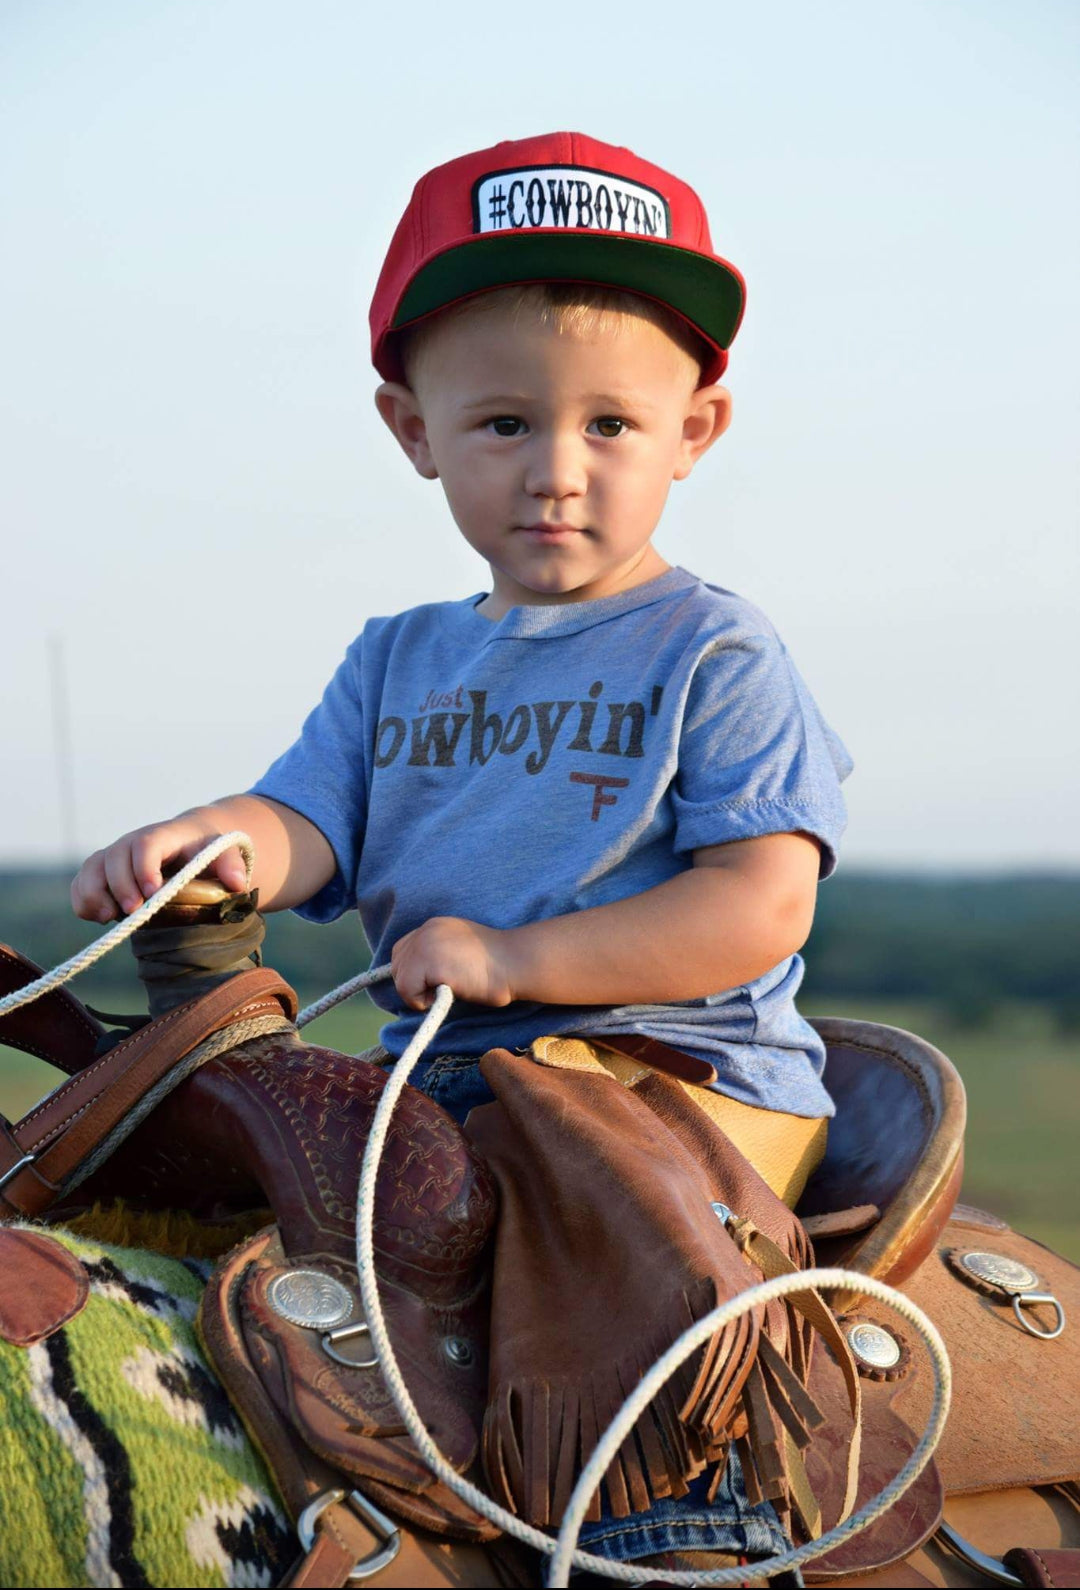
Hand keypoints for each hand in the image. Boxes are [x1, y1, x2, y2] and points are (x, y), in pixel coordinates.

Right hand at [71, 815, 247, 922]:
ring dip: (94, 894)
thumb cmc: (208, 852)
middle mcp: (134, 843)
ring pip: (92, 868)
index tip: (153, 892)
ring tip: (108, 918)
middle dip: (120, 886)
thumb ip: (232, 863)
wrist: (190, 846)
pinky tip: (99, 918)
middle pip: (115, 856)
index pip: (147, 844)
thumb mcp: (226, 853)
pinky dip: (83, 901)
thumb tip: (237, 882)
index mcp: (165, 836)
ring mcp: (116, 858)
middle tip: (134, 912)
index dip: (144, 866)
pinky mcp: (103, 875)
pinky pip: (82, 884)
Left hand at [390, 916, 515, 1011]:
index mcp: (435, 925)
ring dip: (418, 993)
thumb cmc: (498, 965)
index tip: (433, 982)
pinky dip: (422, 1001)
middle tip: (440, 990)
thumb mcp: (462, 950)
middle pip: (397, 964)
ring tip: (446, 991)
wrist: (516, 963)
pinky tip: (447, 993)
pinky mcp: (429, 961)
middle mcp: (426, 930)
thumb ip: (440, 955)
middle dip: (413, 983)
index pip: (404, 949)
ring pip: (400, 979)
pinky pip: (408, 990)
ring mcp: (426, 944)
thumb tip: (419, 978)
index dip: (414, 971)